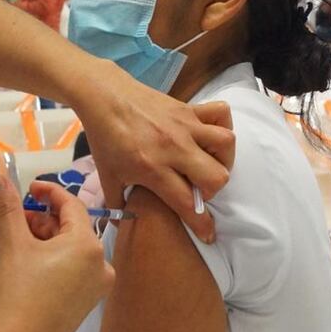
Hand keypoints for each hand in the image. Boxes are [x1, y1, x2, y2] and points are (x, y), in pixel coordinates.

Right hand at [0, 176, 113, 331]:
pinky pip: (64, 270)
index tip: (26, 188)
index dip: (47, 192)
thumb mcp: (12, 245)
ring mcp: (92, 288)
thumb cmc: (18, 294)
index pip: (71, 205)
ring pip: (61, 250)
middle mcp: (99, 265)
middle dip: (30, 221)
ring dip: (30, 241)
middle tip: (1, 220)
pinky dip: (40, 261)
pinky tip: (12, 261)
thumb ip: (8, 207)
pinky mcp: (81, 305)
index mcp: (89, 246)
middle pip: (65, 228)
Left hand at [72, 66, 234, 242]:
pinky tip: (209, 136)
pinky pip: (221, 113)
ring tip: (207, 163)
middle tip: (196, 189)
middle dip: (211, 191)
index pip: (187, 202)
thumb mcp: (107, 177)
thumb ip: (118, 204)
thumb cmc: (105, 138)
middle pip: (216, 177)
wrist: (104, 97)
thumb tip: (123, 225)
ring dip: (222, 159)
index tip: (208, 234)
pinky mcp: (189, 108)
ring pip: (226, 144)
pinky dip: (223, 125)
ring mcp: (185, 126)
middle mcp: (174, 148)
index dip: (202, 224)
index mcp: (153, 168)